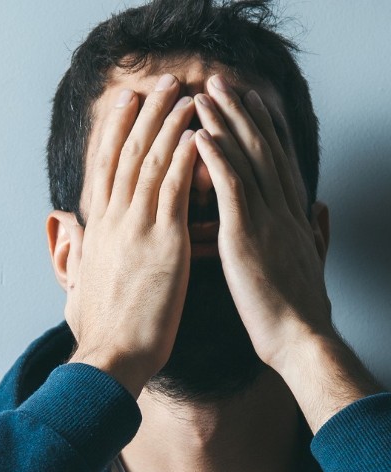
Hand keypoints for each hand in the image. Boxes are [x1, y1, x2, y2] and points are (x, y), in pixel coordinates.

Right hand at [63, 74, 198, 397]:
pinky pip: (175, 188)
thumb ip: (74, 256)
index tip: (125, 107)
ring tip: (184, 95)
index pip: (103, 171)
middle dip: (144, 115)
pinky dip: (186, 157)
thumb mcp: (75, 288)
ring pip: (151, 163)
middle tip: (160, 85)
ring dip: (169, 124)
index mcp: (95, 233)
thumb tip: (69, 237)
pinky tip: (198, 133)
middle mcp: (112, 223)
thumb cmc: (97, 332)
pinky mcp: (164, 243)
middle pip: (126, 155)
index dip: (113, 134)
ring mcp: (137, 230)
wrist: (110, 357)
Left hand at [192, 74, 332, 370]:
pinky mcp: (247, 237)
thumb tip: (321, 209)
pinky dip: (217, 160)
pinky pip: (232, 190)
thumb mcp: (311, 264)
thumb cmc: (300, 310)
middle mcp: (282, 210)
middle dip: (241, 112)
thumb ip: (316, 232)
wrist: (301, 339)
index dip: (264, 128)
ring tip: (205, 94)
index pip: (277, 162)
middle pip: (261, 150)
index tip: (251, 102)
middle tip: (221, 82)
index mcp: (292, 217)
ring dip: (225, 123)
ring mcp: (266, 220)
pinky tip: (201, 136)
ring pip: (246, 161)